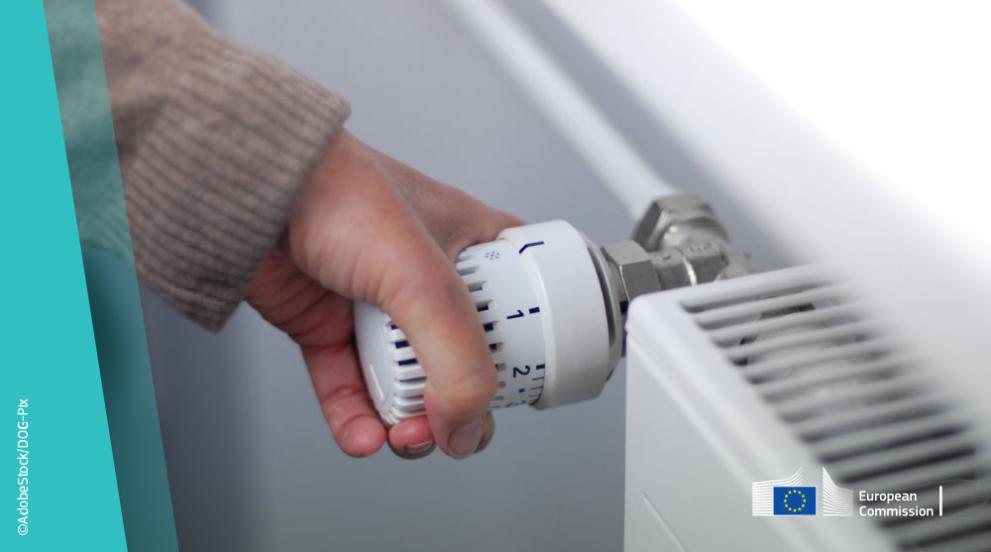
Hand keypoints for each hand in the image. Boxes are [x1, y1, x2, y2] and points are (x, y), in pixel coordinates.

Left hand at [245, 130, 520, 458]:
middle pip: (460, 358)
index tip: (518, 387)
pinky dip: (356, 420)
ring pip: (404, 382)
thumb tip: (465, 426)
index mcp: (467, 244)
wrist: (248, 192)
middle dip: (458, 404)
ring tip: (403, 436)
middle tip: (453, 423)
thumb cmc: (335, 192)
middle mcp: (424, 276)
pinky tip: (363, 435)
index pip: (519, 301)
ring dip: (407, 423)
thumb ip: (457, 357)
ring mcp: (373, 305)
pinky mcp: (325, 327)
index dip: (525, 348)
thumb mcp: (423, 278)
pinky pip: (347, 388)